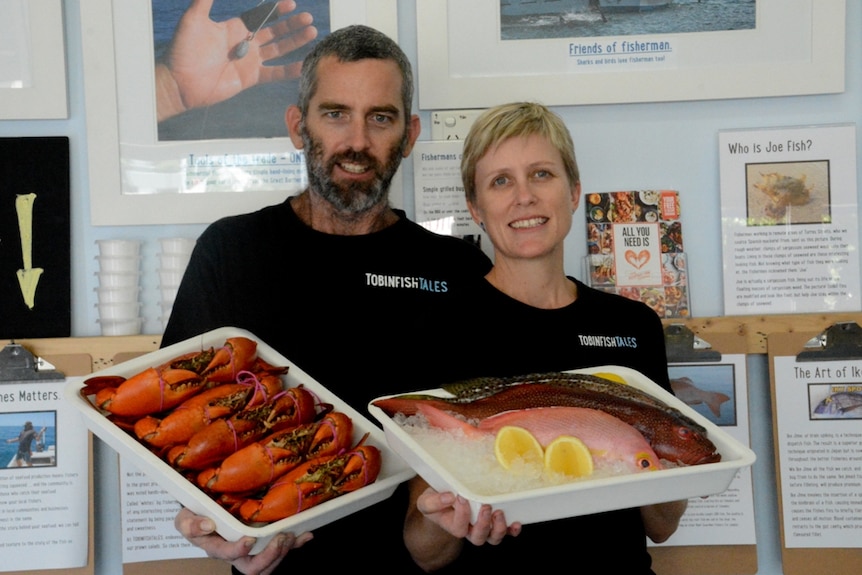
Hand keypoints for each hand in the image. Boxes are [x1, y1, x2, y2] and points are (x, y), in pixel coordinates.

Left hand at [156, 0, 317, 121]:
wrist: (180, 82)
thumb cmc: (182, 49)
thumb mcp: (193, 19)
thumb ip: (205, 0)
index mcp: (233, 27)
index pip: (260, 15)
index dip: (275, 10)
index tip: (291, 3)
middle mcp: (244, 43)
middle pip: (274, 31)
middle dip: (291, 25)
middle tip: (307, 18)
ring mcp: (249, 61)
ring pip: (278, 49)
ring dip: (295, 42)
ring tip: (312, 33)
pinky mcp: (251, 78)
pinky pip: (274, 72)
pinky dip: (289, 70)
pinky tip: (303, 63)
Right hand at [174, 507, 312, 574]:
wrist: (205, 510)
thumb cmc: (194, 515)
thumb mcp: (184, 518)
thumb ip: (191, 524)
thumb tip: (208, 524)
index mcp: (216, 548)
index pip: (228, 555)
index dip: (239, 551)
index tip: (249, 540)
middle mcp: (236, 553)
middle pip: (254, 568)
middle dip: (270, 556)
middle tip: (280, 538)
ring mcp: (251, 551)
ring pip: (269, 564)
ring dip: (283, 552)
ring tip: (291, 536)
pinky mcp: (264, 543)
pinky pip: (281, 549)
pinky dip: (296, 544)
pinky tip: (306, 536)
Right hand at [416, 487, 519, 545]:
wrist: (443, 504)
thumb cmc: (436, 503)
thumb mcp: (426, 501)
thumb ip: (433, 502)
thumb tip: (450, 497)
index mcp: (453, 526)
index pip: (459, 527)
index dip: (462, 514)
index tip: (461, 497)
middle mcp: (469, 531)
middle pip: (478, 538)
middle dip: (483, 524)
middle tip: (485, 506)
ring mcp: (483, 529)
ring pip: (493, 538)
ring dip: (499, 528)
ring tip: (499, 512)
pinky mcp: (494, 524)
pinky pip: (506, 532)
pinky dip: (512, 530)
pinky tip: (516, 523)